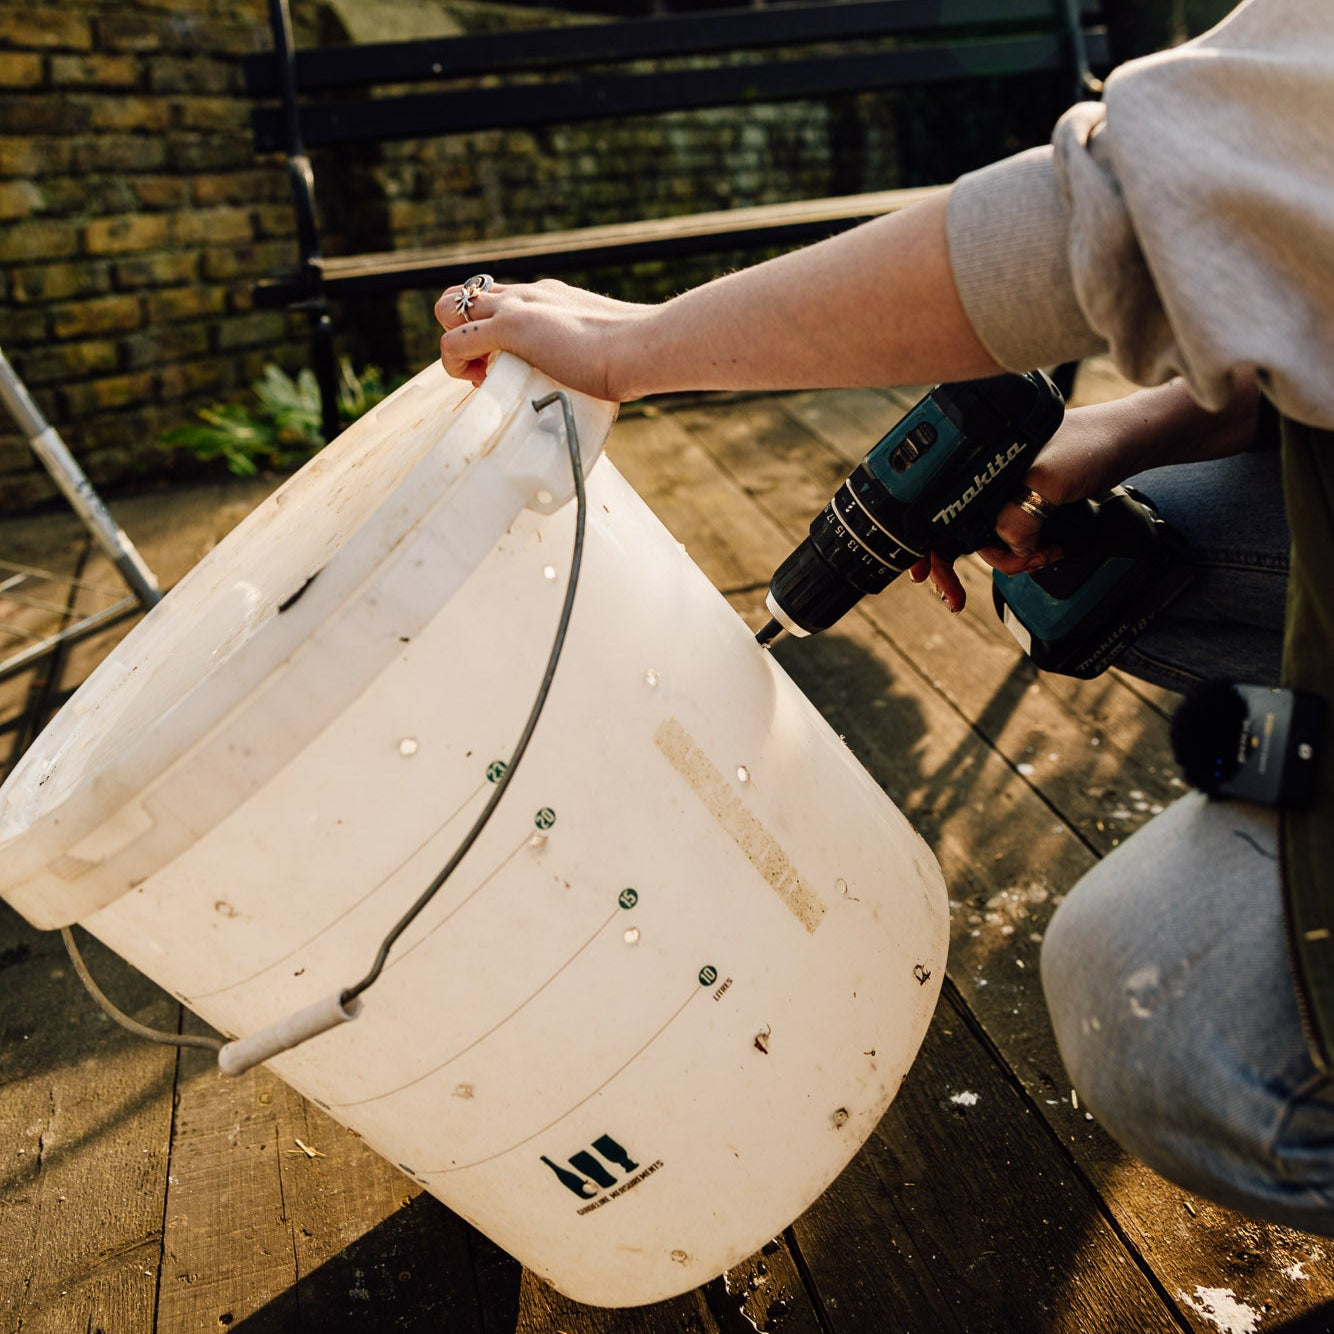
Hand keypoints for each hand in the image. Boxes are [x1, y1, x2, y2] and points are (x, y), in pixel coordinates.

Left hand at [435, 278, 651, 400]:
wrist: (640, 345)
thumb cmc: (634, 356)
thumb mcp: (604, 349)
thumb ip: (592, 356)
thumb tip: (608, 383)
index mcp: (548, 295)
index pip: (500, 299)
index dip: (491, 330)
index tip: (506, 365)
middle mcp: (525, 293)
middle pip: (465, 295)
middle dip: (463, 330)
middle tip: (485, 368)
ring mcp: (515, 307)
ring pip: (448, 309)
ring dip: (454, 344)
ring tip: (479, 375)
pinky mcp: (509, 327)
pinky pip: (453, 341)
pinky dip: (454, 365)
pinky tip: (478, 383)